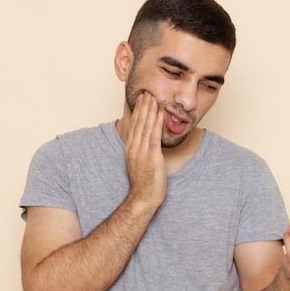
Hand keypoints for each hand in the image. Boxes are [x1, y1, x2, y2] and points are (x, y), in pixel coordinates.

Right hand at [124, 91, 166, 208]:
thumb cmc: (144, 184)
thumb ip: (141, 152)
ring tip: (153, 97)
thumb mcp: (139, 164)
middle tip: (146, 92)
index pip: (134, 126)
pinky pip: (154, 137)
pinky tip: (159, 113)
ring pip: (145, 127)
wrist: (143, 198)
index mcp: (130, 149)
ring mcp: (142, 152)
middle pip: (138, 123)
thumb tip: (146, 143)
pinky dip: (156, 123)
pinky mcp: (151, 157)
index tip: (141, 100)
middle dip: (143, 107)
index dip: (138, 112)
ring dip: (149, 111)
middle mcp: (134, 148)